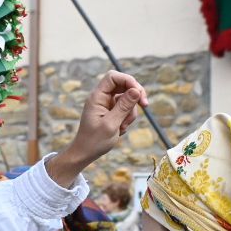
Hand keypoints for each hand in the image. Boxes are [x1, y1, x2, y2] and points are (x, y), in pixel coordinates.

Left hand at [47, 72, 147, 186]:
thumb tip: (136, 90)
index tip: (138, 93)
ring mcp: (107, 104)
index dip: (128, 80)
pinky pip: (126, 108)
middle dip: (135, 95)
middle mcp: (101, 97)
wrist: (86, 153)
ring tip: (123, 127)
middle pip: (123, 84)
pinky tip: (121, 129)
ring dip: (131, 111)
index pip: (113, 77)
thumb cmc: (94, 141)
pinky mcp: (112, 111)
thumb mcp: (111, 124)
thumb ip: (124, 106)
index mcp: (97, 97)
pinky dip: (127, 118)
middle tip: (145, 105)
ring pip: (127, 98)